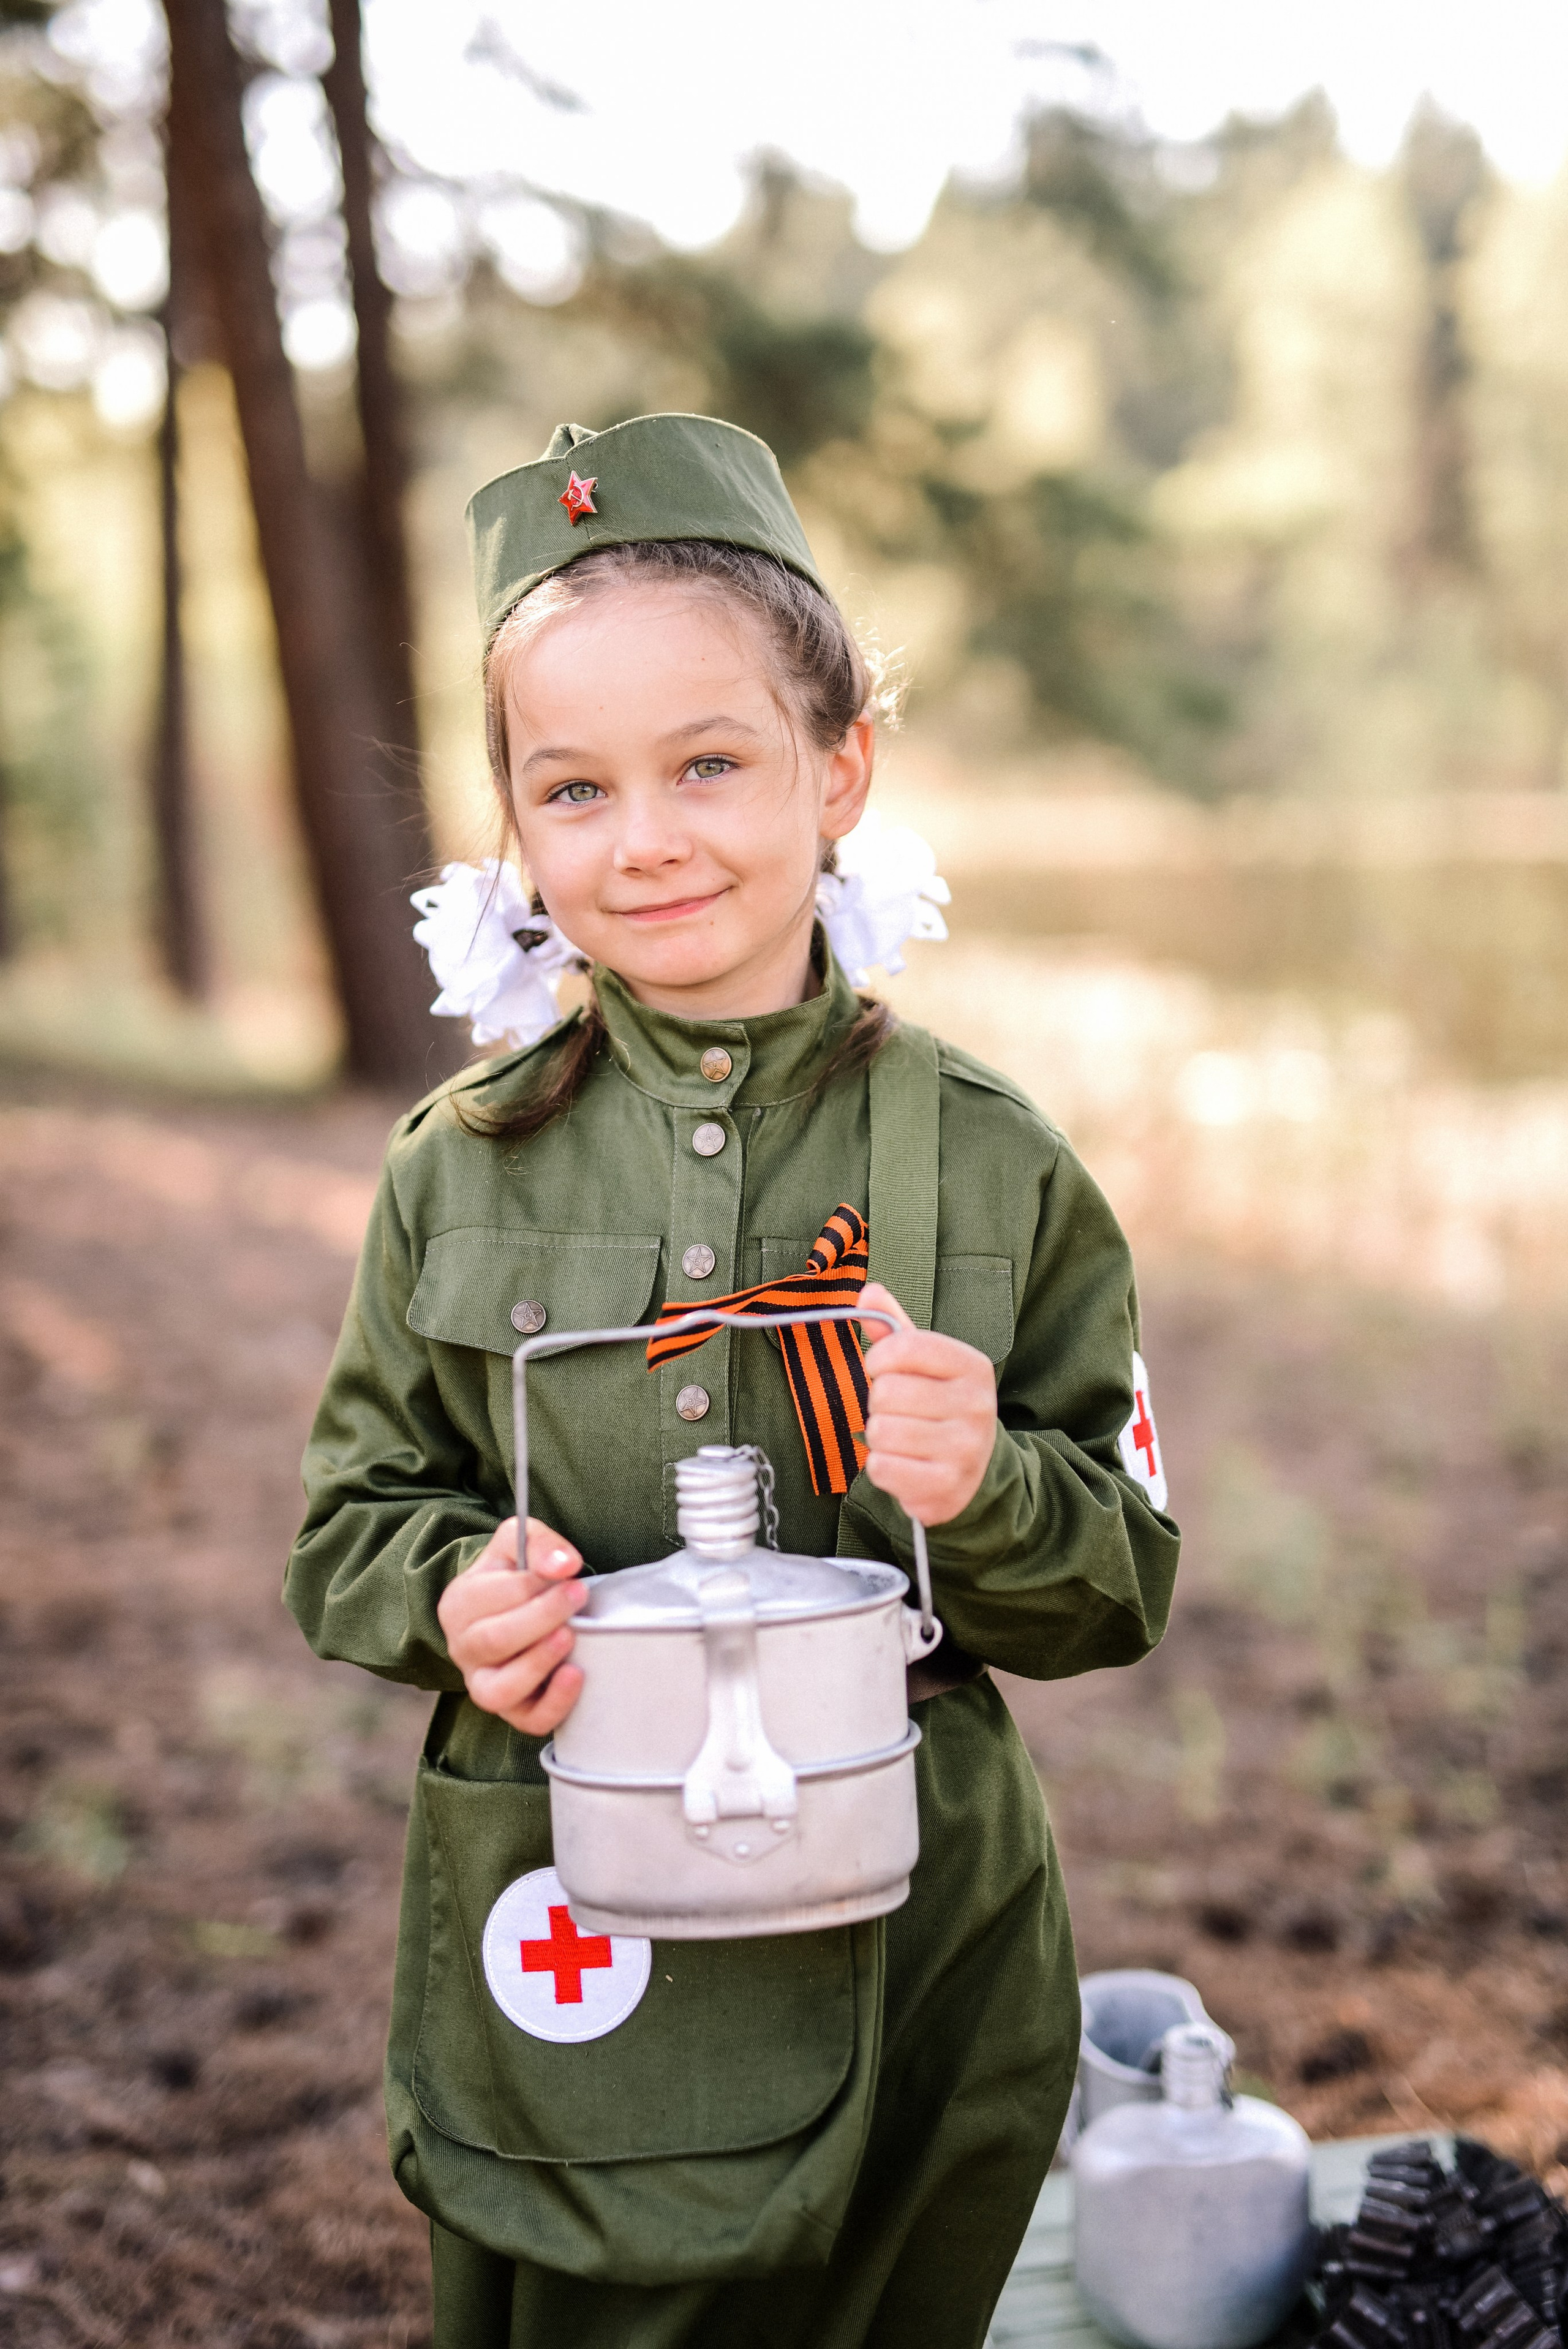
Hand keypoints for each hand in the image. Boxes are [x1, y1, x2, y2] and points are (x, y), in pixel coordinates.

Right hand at [436, 1516, 586, 1735]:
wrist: (511, 1610)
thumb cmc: (514, 1575)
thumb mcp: (518, 1542)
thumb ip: (537, 1542)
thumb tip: (563, 1564)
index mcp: (459, 1605)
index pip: (488, 1596)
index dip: (531, 1585)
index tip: (569, 1573)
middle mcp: (463, 1649)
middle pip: (492, 1642)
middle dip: (541, 1618)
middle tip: (578, 1596)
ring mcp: (483, 1684)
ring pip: (499, 1690)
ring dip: (538, 1662)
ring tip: (570, 1635)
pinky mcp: (513, 1711)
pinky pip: (528, 1720)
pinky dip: (554, 1703)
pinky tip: (576, 1674)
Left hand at [857, 1281, 996, 1526]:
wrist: (974, 1473)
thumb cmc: (939, 1408)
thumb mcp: (925, 1365)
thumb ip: (895, 1327)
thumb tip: (868, 1291)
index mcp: (973, 1366)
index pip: (906, 1345)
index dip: (879, 1358)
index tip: (882, 1369)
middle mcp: (977, 1405)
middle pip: (887, 1391)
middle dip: (879, 1403)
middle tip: (898, 1413)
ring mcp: (965, 1448)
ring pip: (881, 1431)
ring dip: (879, 1438)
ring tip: (902, 1440)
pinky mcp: (947, 1485)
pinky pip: (882, 1468)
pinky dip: (881, 1468)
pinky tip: (904, 1466)